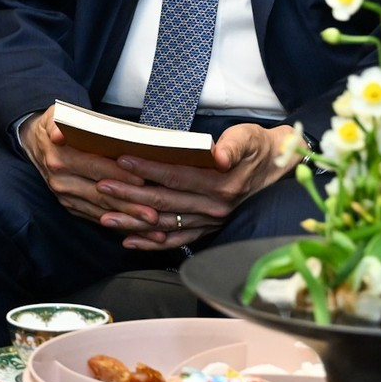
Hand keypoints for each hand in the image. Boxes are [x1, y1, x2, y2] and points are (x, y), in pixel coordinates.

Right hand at [19, 112, 166, 230]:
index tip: (142, 181)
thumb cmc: (55, 128)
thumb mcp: (54, 116)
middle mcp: (61, 182)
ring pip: (101, 211)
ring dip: (128, 220)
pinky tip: (139, 230)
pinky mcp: (71, 207)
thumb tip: (59, 134)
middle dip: (129, 206)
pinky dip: (119, 225)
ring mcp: (66, 197)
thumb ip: (57, 124)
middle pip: (101, 195)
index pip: (94, 167)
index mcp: (60, 159)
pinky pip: (97, 218)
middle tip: (154, 215)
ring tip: (151, 227)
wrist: (35, 145)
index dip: (118, 175)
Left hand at [95, 123, 300, 251]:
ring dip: (134, 223)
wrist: (279, 169)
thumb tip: (221, 154)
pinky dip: (153, 243)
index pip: (177, 176)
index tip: (122, 160)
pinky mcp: (208, 229)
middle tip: (101, 187)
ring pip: (165, 225)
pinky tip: (130, 242)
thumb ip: (234, 145)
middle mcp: (214, 207)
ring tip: (105, 218)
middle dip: (130, 195)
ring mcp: (210, 221)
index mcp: (221, 184)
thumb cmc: (258, 148)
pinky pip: (177, 240)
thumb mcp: (249, 138)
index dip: (149, 169)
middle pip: (164, 202)